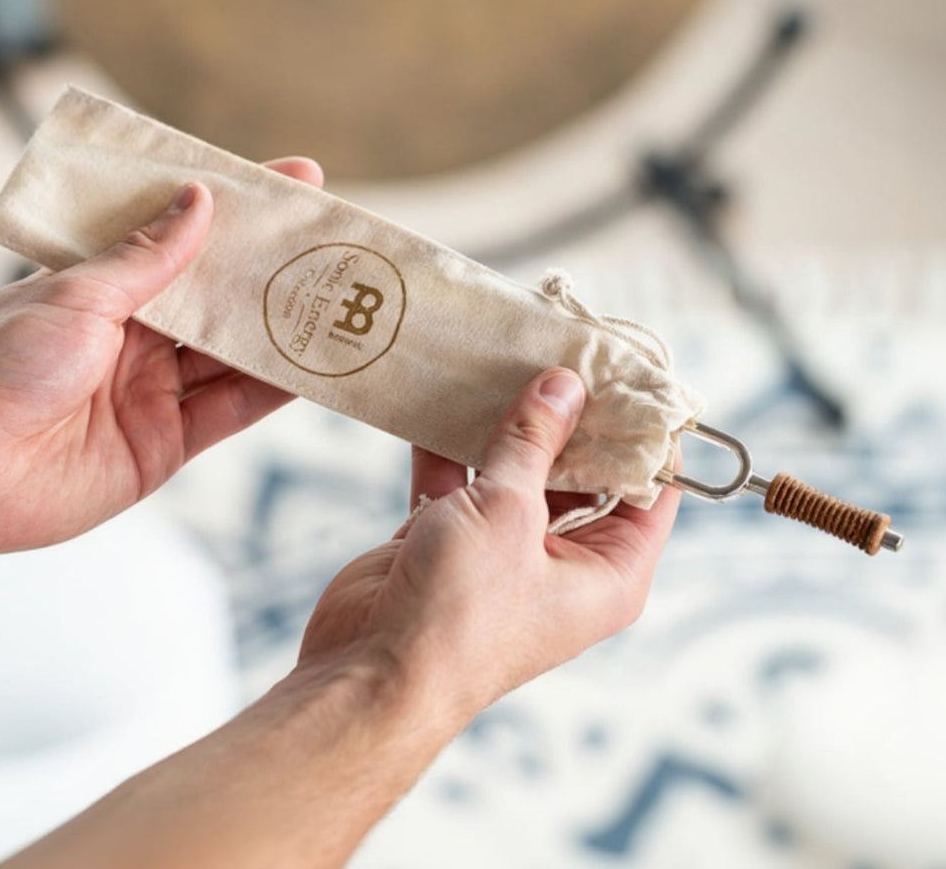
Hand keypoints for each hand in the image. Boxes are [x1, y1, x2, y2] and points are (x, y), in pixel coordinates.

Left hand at [0, 157, 322, 562]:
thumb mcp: (77, 295)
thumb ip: (147, 257)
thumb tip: (198, 200)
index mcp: (106, 284)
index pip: (186, 233)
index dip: (239, 208)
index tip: (292, 181)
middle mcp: (137, 332)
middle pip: (222, 293)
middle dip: (277, 268)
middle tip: (338, 242)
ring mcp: (155, 388)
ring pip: (237, 351)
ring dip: (287, 327)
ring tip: (346, 299)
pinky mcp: (167, 441)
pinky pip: (233, 408)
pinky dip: (276, 389)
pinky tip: (316, 365)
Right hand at [299, 368, 679, 731]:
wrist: (370, 673)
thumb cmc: (459, 617)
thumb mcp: (510, 513)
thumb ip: (534, 441)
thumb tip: (564, 385)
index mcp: (608, 571)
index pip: (650, 487)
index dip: (644, 428)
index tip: (632, 366)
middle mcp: (562, 560)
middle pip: (581, 470)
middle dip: (569, 413)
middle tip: (564, 347)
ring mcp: (502, 549)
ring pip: (515, 468)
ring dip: (505, 421)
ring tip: (507, 356)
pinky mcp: (448, 540)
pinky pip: (458, 478)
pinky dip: (449, 442)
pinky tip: (443, 393)